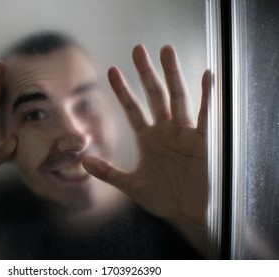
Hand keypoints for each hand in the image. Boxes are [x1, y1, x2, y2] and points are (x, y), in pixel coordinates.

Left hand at [83, 44, 209, 254]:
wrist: (186, 213)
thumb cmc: (160, 199)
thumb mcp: (131, 185)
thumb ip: (108, 172)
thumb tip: (83, 162)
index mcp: (147, 138)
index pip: (132, 108)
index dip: (122, 89)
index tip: (111, 70)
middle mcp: (164, 130)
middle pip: (153, 95)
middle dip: (145, 72)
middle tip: (137, 49)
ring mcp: (182, 133)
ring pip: (177, 97)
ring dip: (171, 74)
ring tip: (166, 50)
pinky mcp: (200, 140)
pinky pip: (204, 114)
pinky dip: (206, 95)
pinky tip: (207, 74)